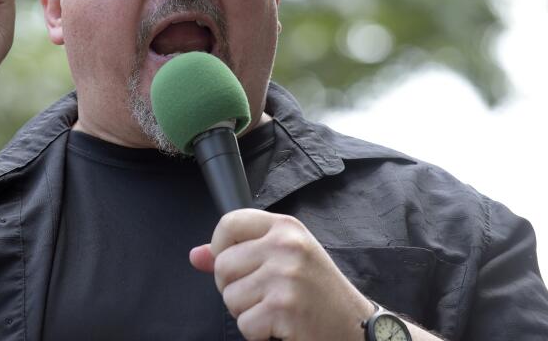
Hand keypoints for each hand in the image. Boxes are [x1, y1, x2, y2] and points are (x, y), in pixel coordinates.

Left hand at [190, 209, 373, 340]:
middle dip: (234, 288)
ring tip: (275, 310)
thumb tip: (196, 256)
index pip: (229, 222)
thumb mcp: (283, 259)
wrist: (356, 326)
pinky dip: (258, 333)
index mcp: (285, 227)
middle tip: (263, 295)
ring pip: (230, 297)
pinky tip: (282, 326)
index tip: (235, 264)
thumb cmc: (316, 292)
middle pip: (223, 265)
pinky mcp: (284, 308)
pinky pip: (245, 324)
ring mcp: (286, 276)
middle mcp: (286, 245)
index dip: (220, 247)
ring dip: (247, 312)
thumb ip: (238, 253)